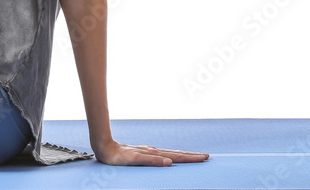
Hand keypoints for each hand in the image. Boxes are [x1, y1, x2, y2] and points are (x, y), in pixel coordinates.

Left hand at [93, 139, 208, 165]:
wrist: (103, 147)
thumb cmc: (117, 156)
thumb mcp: (134, 160)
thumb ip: (151, 160)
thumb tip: (169, 162)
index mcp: (153, 153)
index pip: (176, 156)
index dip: (190, 157)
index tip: (204, 157)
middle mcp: (152, 151)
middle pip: (176, 153)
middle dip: (191, 156)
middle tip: (206, 156)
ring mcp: (148, 151)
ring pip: (169, 153)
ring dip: (183, 155)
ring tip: (194, 156)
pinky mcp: (143, 152)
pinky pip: (161, 154)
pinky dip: (170, 155)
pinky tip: (171, 157)